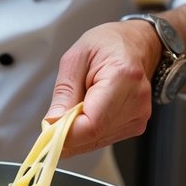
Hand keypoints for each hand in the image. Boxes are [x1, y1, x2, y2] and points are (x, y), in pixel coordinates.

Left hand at [44, 21, 156, 157]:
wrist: (135, 44)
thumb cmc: (107, 44)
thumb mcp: (75, 58)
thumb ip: (64, 92)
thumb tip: (52, 123)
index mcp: (123, 78)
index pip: (92, 124)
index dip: (66, 134)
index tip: (46, 131)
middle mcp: (136, 102)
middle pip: (93, 136)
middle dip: (68, 134)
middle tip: (53, 119)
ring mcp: (139, 116)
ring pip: (97, 141)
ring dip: (78, 132)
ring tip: (76, 105)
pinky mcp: (136, 125)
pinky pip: (104, 138)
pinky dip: (88, 131)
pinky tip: (88, 110)